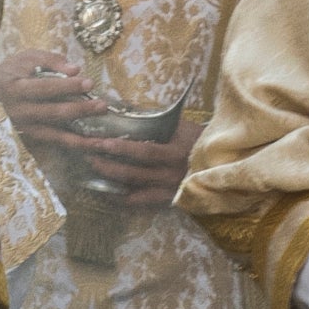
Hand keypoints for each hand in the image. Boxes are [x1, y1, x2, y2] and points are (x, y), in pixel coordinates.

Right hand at [0, 46, 107, 154]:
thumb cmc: (13, 72)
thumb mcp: (26, 58)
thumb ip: (49, 60)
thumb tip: (75, 69)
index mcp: (15, 89)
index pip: (44, 88)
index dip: (67, 87)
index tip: (89, 83)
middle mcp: (19, 112)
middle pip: (52, 113)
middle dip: (80, 110)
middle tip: (102, 105)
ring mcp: (25, 128)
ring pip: (56, 135)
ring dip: (81, 137)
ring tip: (104, 138)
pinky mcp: (32, 138)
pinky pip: (56, 144)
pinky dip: (75, 146)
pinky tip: (93, 147)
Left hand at [59, 109, 198, 210]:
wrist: (220, 163)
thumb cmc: (198, 139)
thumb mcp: (181, 125)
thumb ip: (155, 118)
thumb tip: (125, 106)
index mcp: (176, 152)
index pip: (146, 151)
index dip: (123, 149)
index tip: (102, 142)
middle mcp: (172, 174)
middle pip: (135, 173)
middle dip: (109, 165)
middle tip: (88, 154)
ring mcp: (169, 189)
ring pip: (135, 189)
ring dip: (110, 180)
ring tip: (92, 169)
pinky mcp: (167, 200)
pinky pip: (140, 203)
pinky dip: (121, 199)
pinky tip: (105, 192)